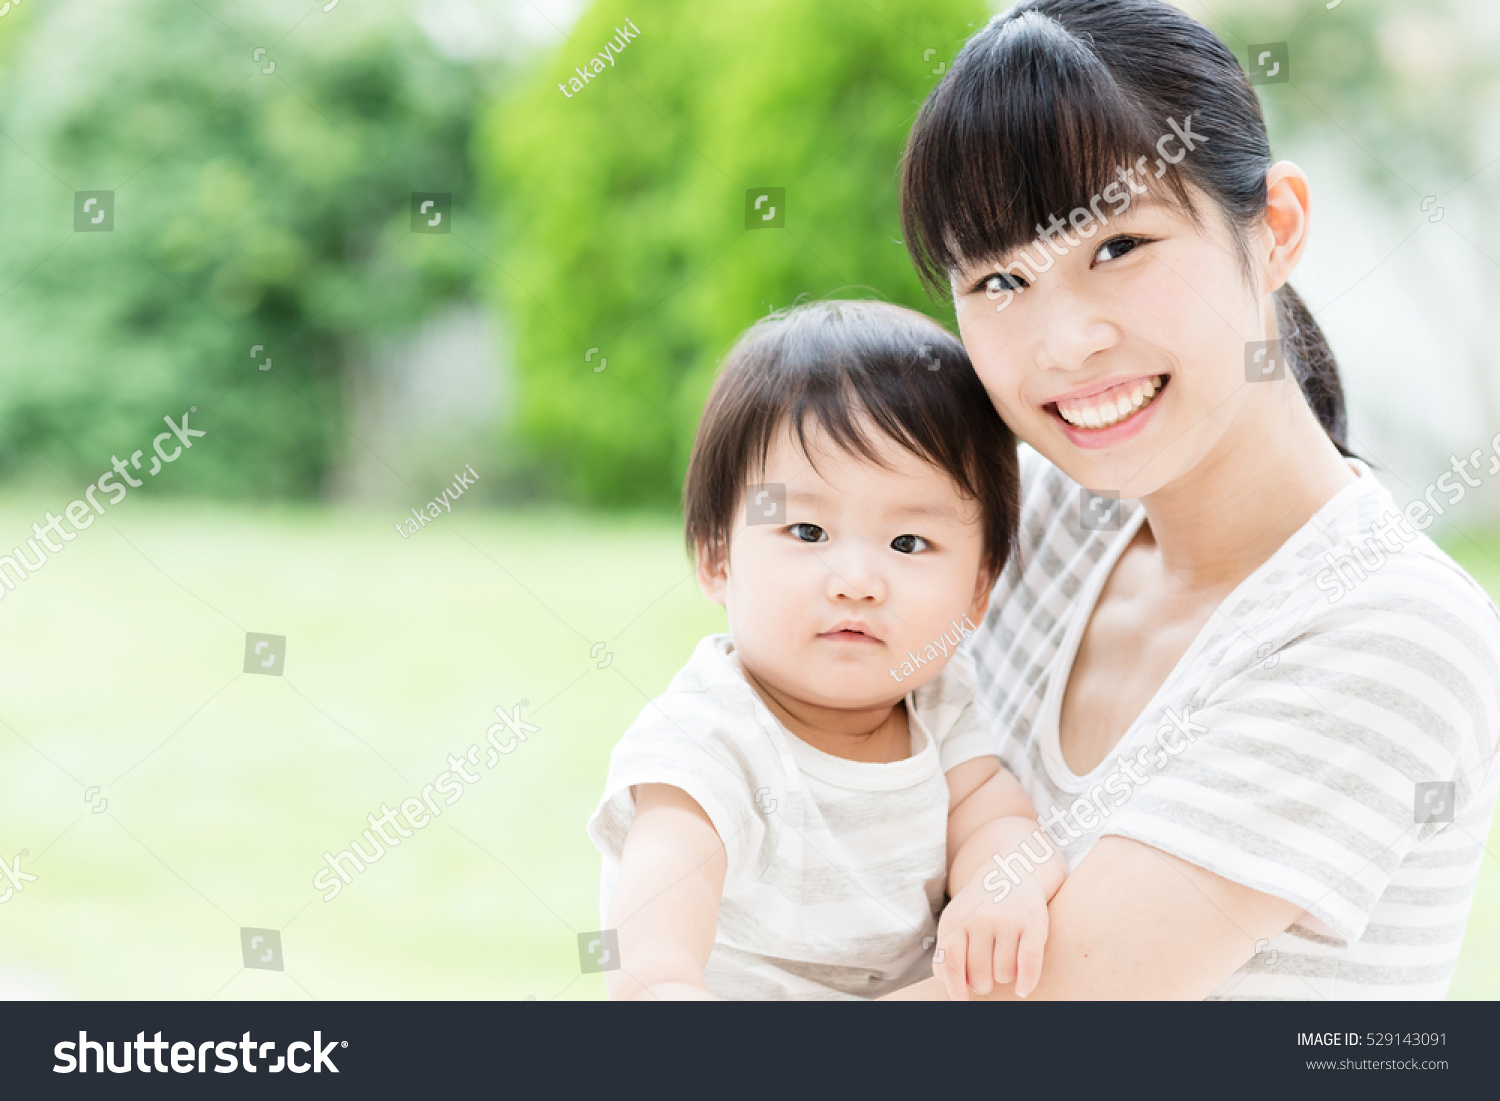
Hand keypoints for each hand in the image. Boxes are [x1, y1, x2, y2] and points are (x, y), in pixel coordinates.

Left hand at [933, 874, 1048, 999]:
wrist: (1010, 874)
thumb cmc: (978, 910)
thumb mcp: (956, 922)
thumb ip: (947, 954)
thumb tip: (950, 988)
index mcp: (955, 919)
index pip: (950, 964)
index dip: (955, 988)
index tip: (962, 1002)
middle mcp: (980, 917)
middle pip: (980, 975)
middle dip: (983, 984)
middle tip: (987, 976)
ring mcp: (1007, 919)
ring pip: (1004, 974)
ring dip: (1005, 977)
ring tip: (1003, 962)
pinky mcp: (1034, 922)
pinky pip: (1029, 963)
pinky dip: (1026, 982)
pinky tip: (1022, 989)